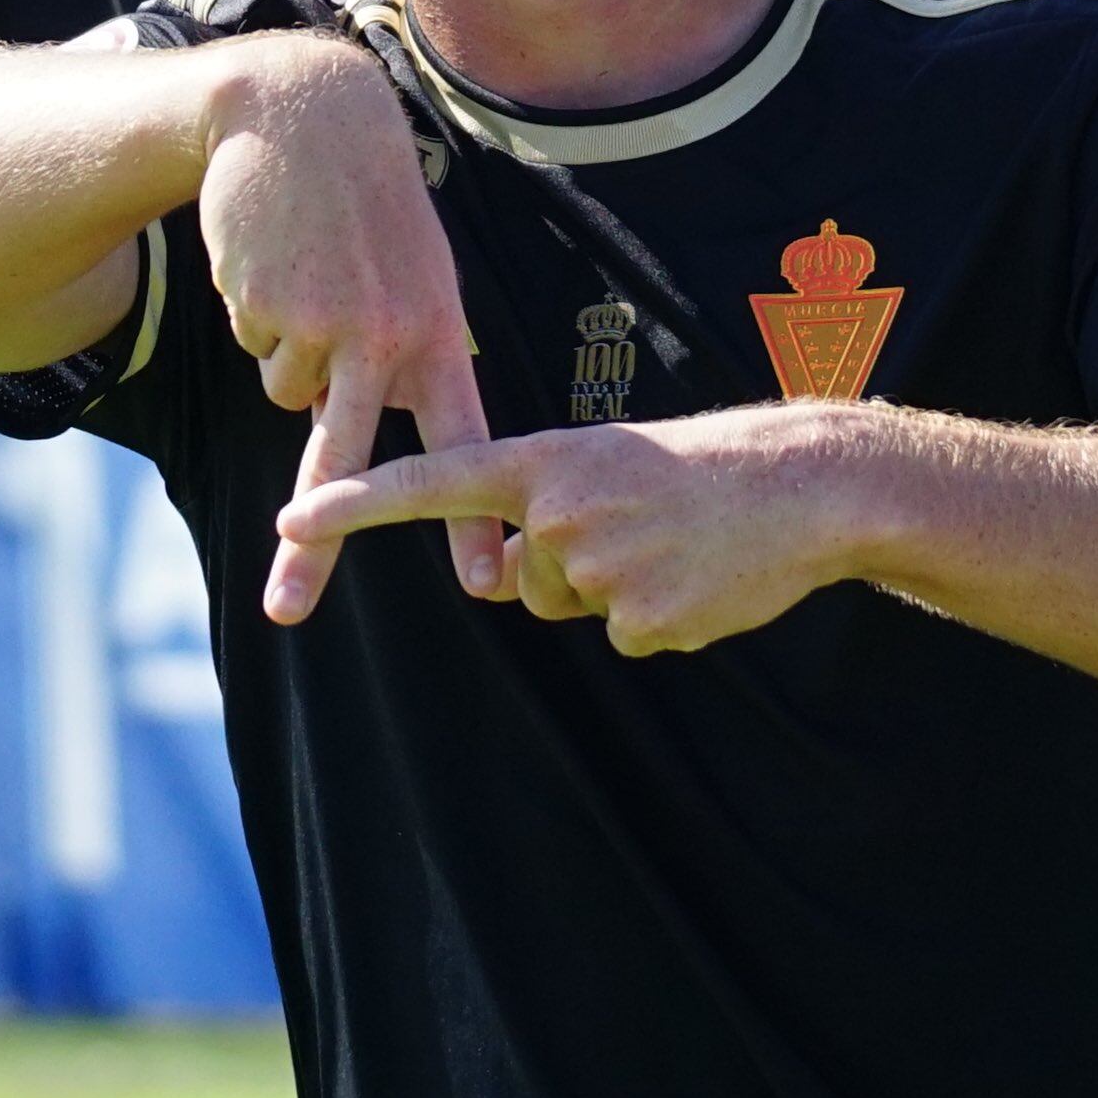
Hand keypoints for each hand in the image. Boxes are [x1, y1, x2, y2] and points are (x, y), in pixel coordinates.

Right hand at [196, 38, 502, 618]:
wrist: (304, 116)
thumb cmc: (367, 207)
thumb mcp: (413, 274)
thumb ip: (402, 357)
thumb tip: (366, 448)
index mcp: (438, 335)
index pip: (464, 440)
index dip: (467, 519)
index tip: (486, 581)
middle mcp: (387, 339)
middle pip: (346, 462)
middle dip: (316, 543)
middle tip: (286, 608)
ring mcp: (325, 325)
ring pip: (287, 396)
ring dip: (286, 354)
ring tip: (311, 280)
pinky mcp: (268, 307)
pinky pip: (255, 350)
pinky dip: (258, 317)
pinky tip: (279, 261)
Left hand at [276, 403, 875, 654]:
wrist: (806, 486)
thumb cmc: (707, 471)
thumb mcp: (612, 464)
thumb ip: (544, 508)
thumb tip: (502, 578)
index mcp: (548, 460)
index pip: (432, 479)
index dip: (356, 501)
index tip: (291, 517)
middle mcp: (560, 510)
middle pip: (523, 578)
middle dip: (570, 569)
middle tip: (646, 527)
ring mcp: (600, 566)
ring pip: (574, 608)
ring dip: (619, 591)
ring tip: (679, 546)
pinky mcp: (642, 619)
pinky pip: (626, 638)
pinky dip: (663, 619)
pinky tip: (703, 580)